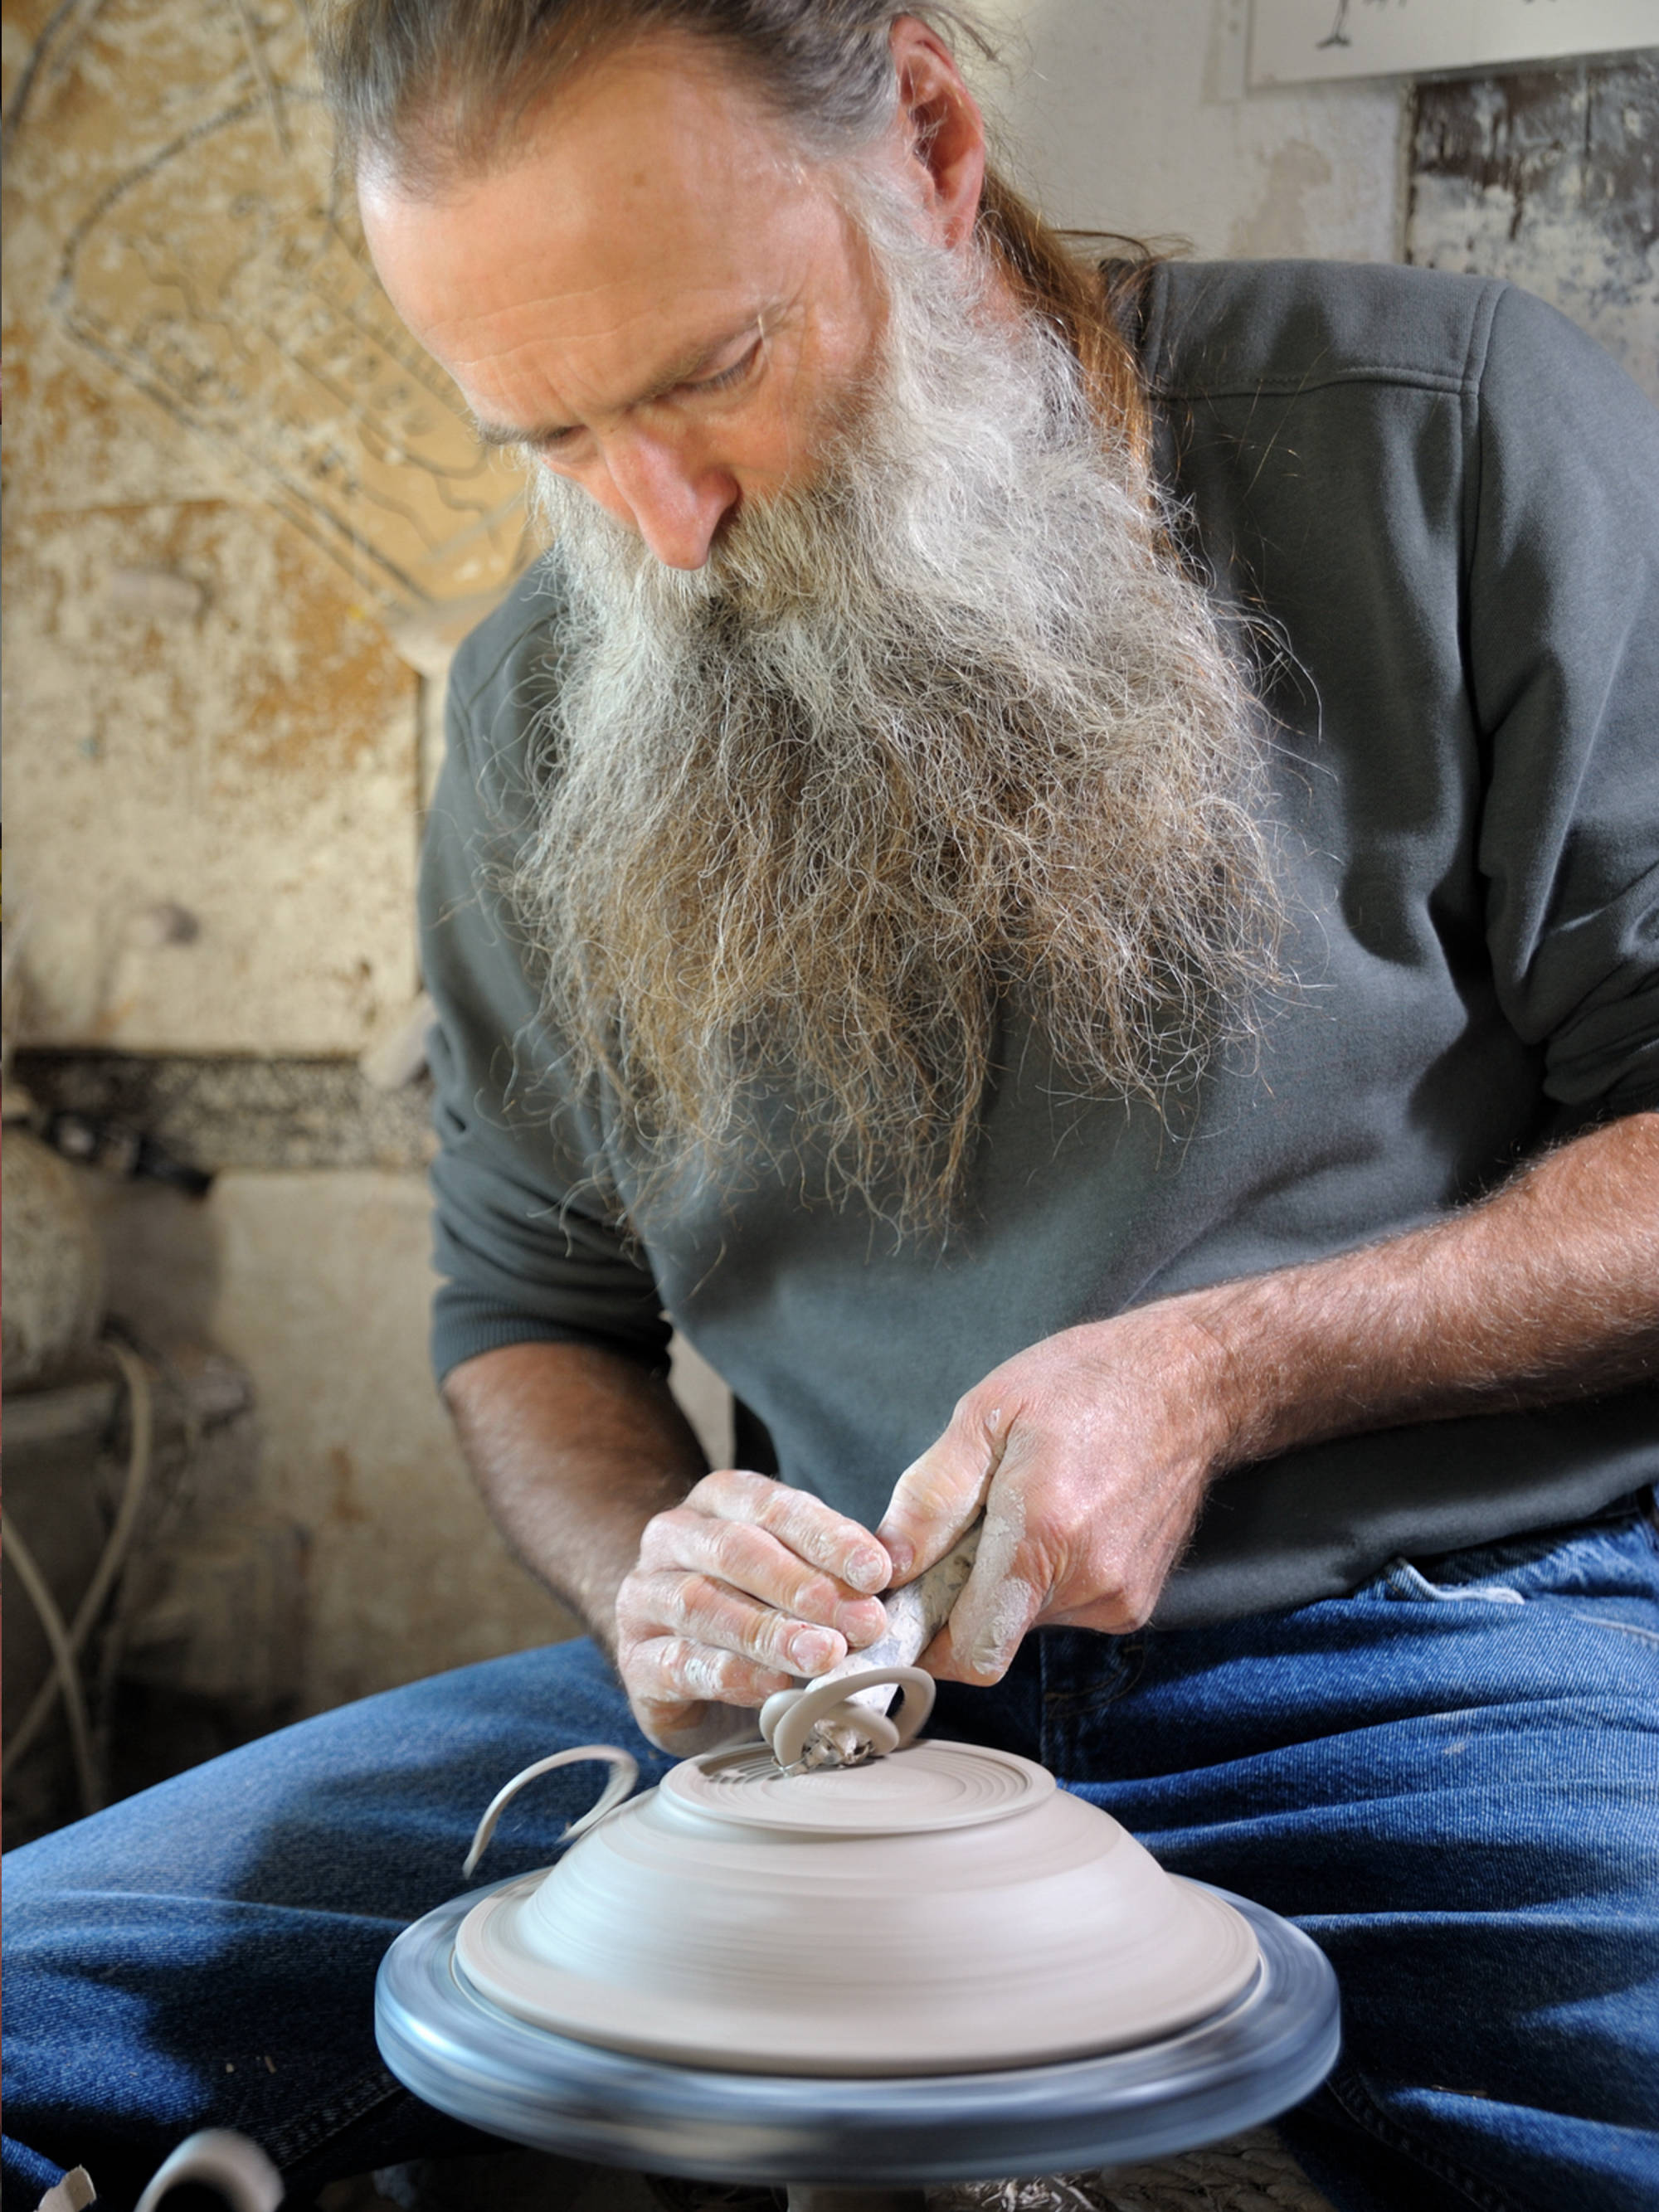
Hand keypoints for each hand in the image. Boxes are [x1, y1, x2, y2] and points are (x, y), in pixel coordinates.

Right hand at [615, 1468, 892, 1753]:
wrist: (678, 1665)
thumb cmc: (751, 1607)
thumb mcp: (793, 1574)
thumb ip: (832, 1570)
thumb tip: (886, 1575)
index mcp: (717, 1500)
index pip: (772, 1505)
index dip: (827, 1536)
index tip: (877, 1570)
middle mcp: (671, 1537)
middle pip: (737, 1551)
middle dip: (806, 1587)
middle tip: (863, 1623)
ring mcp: (643, 1597)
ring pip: (703, 1604)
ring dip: (772, 1632)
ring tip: (825, 1656)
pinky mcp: (633, 1659)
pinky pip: (680, 1662)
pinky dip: (734, 1674)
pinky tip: (777, 1688)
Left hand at [875, 1304, 1234, 1683]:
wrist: (1191, 1384)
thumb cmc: (1086, 1383)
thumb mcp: (987, 1414)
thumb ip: (931, 1498)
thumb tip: (888, 1566)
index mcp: (1044, 1535)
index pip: (971, 1652)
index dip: (927, 1641)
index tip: (907, 1606)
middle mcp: (1089, 1583)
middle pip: (993, 1633)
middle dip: (965, 1592)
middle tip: (973, 1523)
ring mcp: (1120, 1599)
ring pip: (1026, 1621)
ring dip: (1008, 1581)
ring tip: (1026, 1507)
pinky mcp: (1136, 1603)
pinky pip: (1063, 1608)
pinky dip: (1046, 1577)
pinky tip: (1062, 1518)